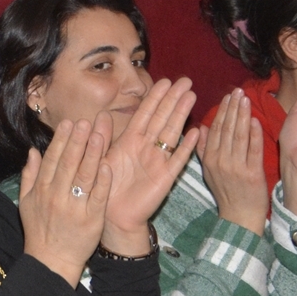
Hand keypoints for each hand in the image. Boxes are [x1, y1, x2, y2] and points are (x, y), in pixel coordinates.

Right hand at [18, 116, 112, 285]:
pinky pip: (98, 197)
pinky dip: (103, 181)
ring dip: (92, 154)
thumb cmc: (39, 230)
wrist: (51, 261)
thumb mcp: (26, 202)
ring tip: (99, 135)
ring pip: (85, 176)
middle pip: (69, 163)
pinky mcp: (91, 220)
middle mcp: (56, 196)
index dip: (61, 140)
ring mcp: (75, 208)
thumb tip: (33, 151)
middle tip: (85, 121)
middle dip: (77, 141)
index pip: (52, 159)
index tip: (69, 123)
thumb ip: (30, 175)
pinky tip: (107, 165)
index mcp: (41, 190)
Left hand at [99, 77, 197, 250]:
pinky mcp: (165, 178)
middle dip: (173, 99)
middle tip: (186, 80)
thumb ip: (103, 137)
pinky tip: (196, 132)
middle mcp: (146, 148)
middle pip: (162, 118)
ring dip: (181, 115)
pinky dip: (187, 147)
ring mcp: (158, 161)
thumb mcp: (101, 157)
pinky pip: (177, 160)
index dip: (155, 97)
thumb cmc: (105, 186)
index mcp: (130, 141)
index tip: (165, 80)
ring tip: (192, 96)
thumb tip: (100, 113)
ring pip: (171, 133)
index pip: (145, 114)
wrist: (113, 216)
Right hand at [199, 89, 268, 231]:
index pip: (215, 129)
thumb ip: (203, 149)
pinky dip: (254, 134)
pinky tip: (255, 120)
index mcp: (208, 159)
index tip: (227, 96)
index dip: (222, 111)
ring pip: (239, 136)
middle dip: (232, 108)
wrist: (239, 218)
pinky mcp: (252, 173)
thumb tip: (201, 128)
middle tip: (238, 91)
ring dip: (242, 116)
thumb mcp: (208, 171)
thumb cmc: (225, 194)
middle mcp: (220, 161)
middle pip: (227, 129)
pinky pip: (253, 150)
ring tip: (246, 99)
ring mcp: (236, 167)